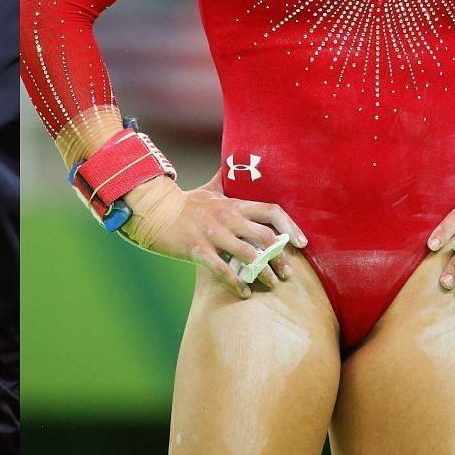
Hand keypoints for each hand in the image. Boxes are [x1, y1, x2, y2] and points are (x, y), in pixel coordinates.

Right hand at [128, 172, 308, 298]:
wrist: (154, 211)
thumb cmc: (185, 202)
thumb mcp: (208, 189)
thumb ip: (226, 179)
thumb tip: (236, 162)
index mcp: (233, 204)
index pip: (271, 211)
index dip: (290, 227)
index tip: (301, 242)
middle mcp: (227, 218)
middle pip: (265, 237)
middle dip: (280, 257)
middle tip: (288, 273)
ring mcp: (212, 234)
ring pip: (248, 256)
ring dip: (264, 273)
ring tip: (271, 284)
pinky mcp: (197, 249)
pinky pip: (222, 269)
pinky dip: (237, 283)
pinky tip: (245, 293)